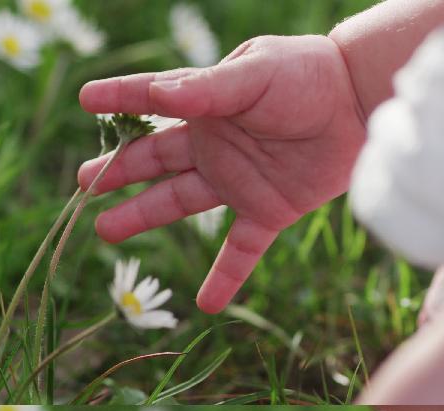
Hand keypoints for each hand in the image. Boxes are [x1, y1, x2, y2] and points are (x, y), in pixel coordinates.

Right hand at [77, 34, 364, 313]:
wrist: (361, 104)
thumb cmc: (308, 75)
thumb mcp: (256, 72)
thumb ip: (209, 87)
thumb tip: (161, 95)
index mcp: (206, 103)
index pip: (150, 101)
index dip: (118, 99)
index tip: (85, 100)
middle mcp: (215, 144)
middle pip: (155, 161)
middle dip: (118, 172)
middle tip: (81, 184)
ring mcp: (239, 180)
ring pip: (180, 203)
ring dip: (143, 216)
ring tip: (104, 229)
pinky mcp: (269, 211)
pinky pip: (241, 250)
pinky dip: (224, 279)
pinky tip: (205, 306)